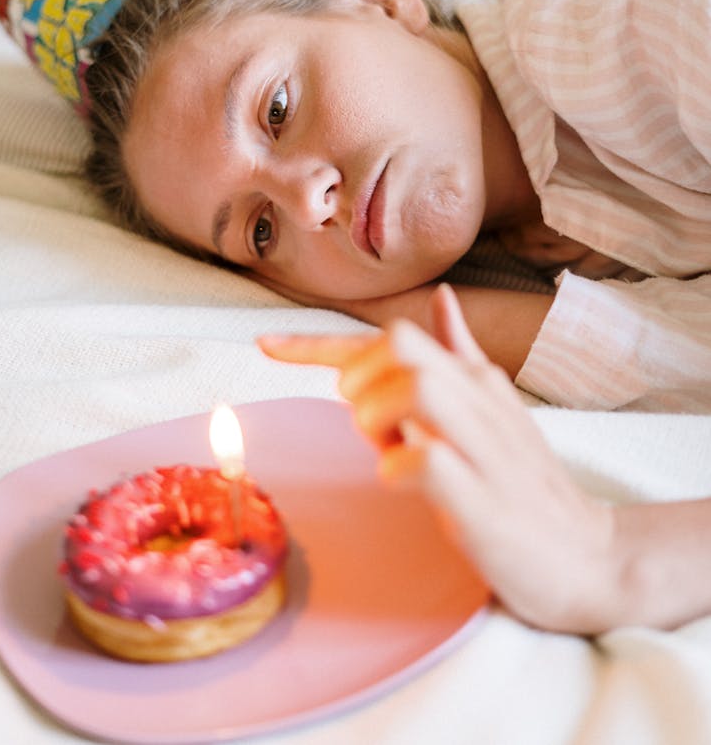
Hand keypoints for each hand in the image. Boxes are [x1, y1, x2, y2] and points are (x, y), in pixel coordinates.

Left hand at [259, 285, 614, 632]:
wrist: (593, 558)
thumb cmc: (528, 484)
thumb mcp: (496, 408)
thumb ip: (462, 355)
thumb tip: (442, 299)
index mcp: (473, 378)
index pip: (388, 337)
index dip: (319, 341)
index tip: (266, 346)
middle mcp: (478, 400)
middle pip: (400, 344)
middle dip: (359, 376)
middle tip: (365, 424)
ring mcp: (483, 447)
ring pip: (415, 388)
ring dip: (377, 415)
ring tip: (385, 448)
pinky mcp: (484, 499)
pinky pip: (426, 461)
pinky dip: (399, 467)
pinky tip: (403, 482)